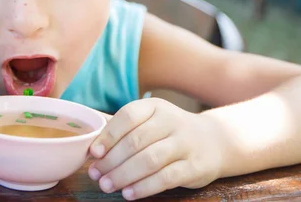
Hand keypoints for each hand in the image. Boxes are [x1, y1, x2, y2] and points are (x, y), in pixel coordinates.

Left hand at [87, 98, 220, 199]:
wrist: (214, 141)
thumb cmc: (169, 132)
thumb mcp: (150, 120)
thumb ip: (122, 128)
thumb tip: (86, 142)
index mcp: (155, 107)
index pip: (128, 116)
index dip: (108, 135)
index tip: (93, 153)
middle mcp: (171, 121)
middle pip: (136, 141)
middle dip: (111, 160)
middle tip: (95, 175)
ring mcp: (185, 143)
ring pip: (150, 159)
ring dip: (124, 175)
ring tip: (106, 186)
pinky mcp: (194, 166)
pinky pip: (166, 177)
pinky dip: (144, 187)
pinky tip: (128, 193)